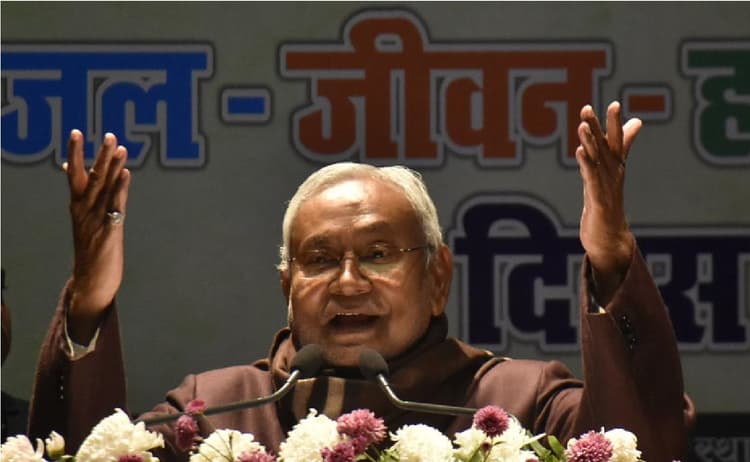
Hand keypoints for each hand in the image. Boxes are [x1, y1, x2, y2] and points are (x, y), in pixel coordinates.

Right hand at [64, 130, 130, 342]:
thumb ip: (84, 199)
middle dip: (99, 155)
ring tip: (120, 147)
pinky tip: (126, 174)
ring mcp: (96, 221)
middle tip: (108, 135)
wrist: (91, 283)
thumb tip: (72, 178)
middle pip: (90, 178)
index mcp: (77, 207)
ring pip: (104, 189)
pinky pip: (115, 206)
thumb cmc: (90, 250)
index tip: (77, 132)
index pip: (73, 174)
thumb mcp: (84, 222)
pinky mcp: (109, 233)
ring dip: (112, 167)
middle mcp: (84, 211)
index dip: (76, 153)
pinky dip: (120, 189)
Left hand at [576, 102, 639, 304]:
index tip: (614, 104)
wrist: (610, 240)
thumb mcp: (611, 176)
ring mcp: (606, 188)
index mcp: (615, 169)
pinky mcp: (597, 202)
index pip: (617, 142)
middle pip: (605, 148)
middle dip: (598, 127)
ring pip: (596, 161)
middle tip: (588, 108)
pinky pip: (591, 179)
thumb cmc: (608, 205)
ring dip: (589, 143)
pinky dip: (586, 165)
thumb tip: (634, 127)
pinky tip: (579, 152)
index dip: (615, 124)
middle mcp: (612, 176)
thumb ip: (620, 151)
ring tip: (581, 125)